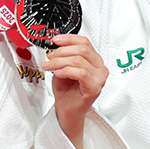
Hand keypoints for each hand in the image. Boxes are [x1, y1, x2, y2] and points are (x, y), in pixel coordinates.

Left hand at [44, 34, 108, 148]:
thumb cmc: (67, 90)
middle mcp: (100, 67)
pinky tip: (58, 73)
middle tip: (50, 57)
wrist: (66, 109)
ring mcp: (100, 78)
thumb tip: (55, 46)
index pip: (85, 42)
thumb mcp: (63, 66)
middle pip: (82, 49)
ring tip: (49, 66)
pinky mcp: (95, 88)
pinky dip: (66, 71)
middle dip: (62, 51)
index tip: (54, 40)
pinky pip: (81, 73)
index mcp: (95, 60)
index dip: (69, 39)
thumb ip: (63, 55)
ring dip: (60, 62)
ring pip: (79, 60)